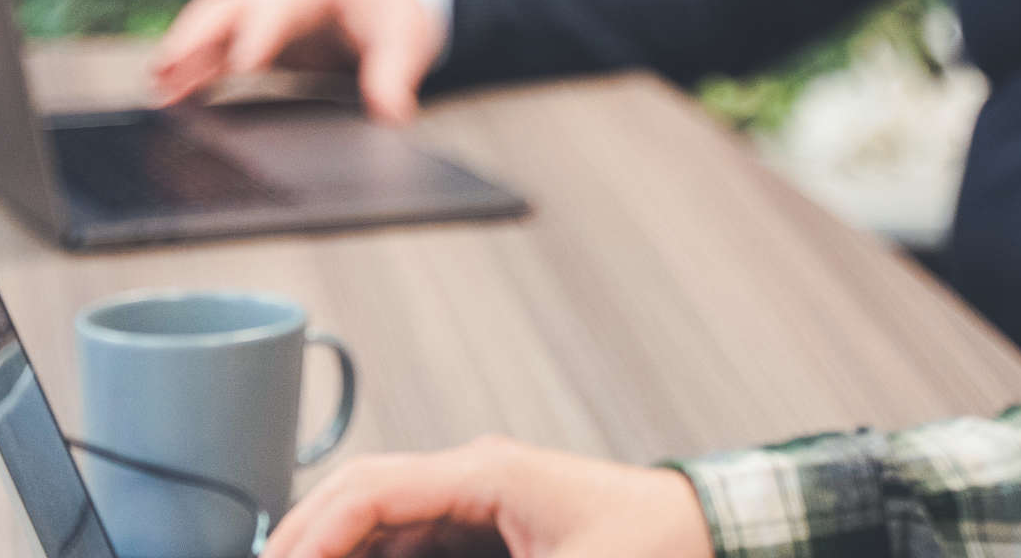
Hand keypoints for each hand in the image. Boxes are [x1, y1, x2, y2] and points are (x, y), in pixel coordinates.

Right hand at [147, 0, 446, 121]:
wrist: (389, 4)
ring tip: (156, 86)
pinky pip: (217, 47)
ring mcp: (264, 10)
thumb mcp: (406, 42)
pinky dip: (194, 68)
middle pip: (230, 5)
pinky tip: (171, 94)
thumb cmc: (395, 19)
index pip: (282, 4)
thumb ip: (394, 75)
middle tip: (166, 68)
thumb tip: (392, 113)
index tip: (243, 66)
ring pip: (213, 25)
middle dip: (197, 34)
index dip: (261, 33)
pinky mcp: (255, 34)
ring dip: (184, 52)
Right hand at [265, 439, 711, 557]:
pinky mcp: (491, 526)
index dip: (312, 534)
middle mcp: (474, 475)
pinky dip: (373, 555)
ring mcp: (480, 498)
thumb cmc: (658, 545)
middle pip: (361, 496)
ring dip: (337, 546)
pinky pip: (411, 538)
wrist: (714, 530)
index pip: (369, 489)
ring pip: (380, 518)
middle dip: (306, 538)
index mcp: (485, 471)